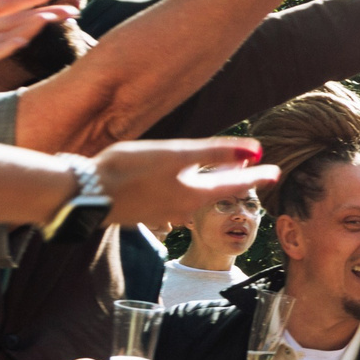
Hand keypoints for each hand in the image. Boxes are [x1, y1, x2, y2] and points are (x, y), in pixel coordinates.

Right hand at [91, 138, 280, 229]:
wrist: (83, 194)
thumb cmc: (129, 170)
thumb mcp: (176, 155)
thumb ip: (215, 152)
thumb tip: (254, 148)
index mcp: (193, 194)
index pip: (236, 185)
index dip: (257, 176)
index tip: (276, 172)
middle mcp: (181, 207)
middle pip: (217, 191)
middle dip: (238, 180)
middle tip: (256, 173)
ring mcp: (161, 211)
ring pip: (197, 195)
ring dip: (214, 183)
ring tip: (226, 173)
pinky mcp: (143, 209)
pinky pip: (176, 197)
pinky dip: (190, 187)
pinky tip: (183, 181)